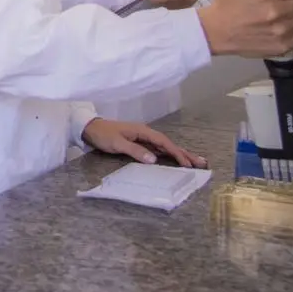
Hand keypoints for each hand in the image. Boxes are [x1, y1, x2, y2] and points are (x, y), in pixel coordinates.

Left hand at [81, 118, 206, 167]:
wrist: (90, 128)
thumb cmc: (103, 135)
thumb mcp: (117, 143)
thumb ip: (135, 151)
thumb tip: (154, 160)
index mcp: (142, 131)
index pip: (164, 142)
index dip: (176, 153)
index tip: (187, 163)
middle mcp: (146, 133)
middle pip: (169, 144)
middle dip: (185, 153)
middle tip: (202, 162)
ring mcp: (143, 138)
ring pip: (165, 147)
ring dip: (179, 154)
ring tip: (195, 162)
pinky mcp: (139, 142)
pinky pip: (158, 149)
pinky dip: (169, 154)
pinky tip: (175, 160)